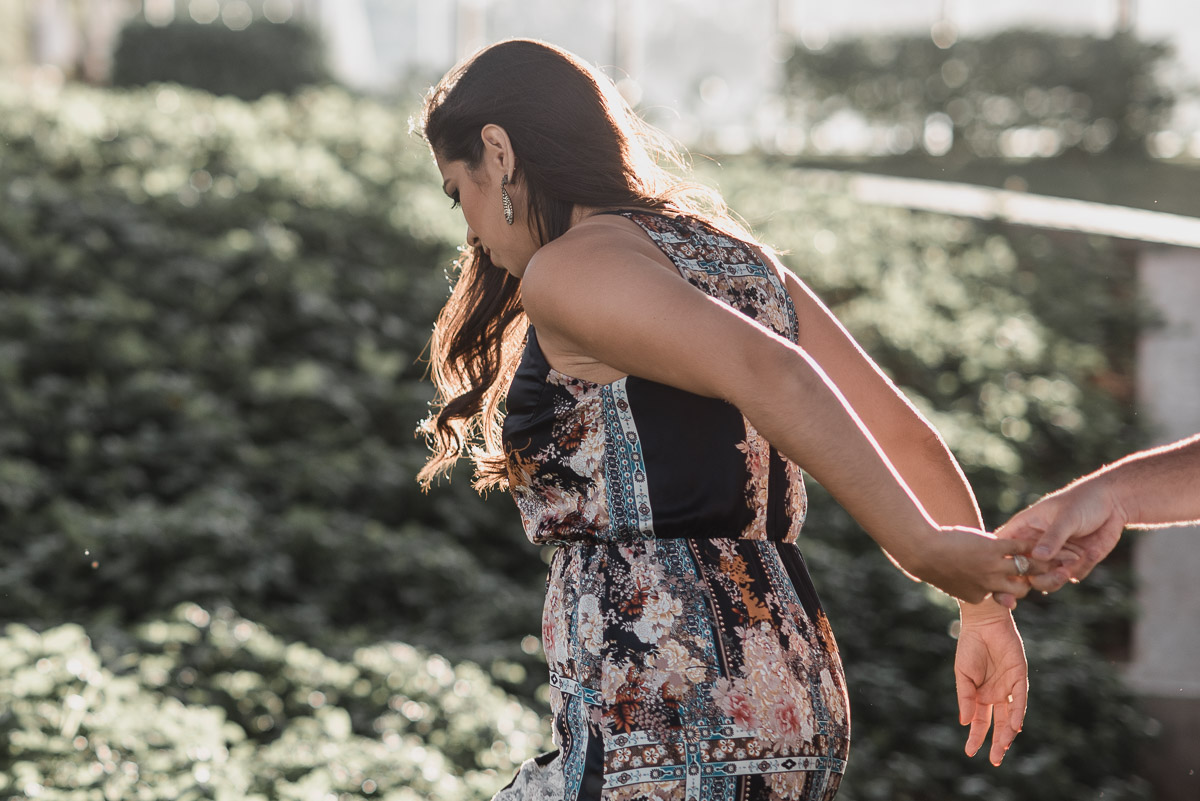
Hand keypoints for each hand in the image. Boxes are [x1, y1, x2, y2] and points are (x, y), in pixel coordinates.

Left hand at [896, 526, 1049, 606]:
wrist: (923, 551)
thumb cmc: (929, 562)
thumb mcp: (947, 580)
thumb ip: (960, 583)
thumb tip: (958, 582)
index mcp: (977, 597)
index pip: (1000, 594)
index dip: (1007, 587)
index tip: (1012, 580)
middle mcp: (989, 585)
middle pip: (1020, 589)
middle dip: (1030, 582)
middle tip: (1041, 572)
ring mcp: (993, 567)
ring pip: (1026, 569)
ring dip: (1039, 563)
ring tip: (1048, 557)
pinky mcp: (994, 549)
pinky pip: (1018, 548)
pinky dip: (1028, 545)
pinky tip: (1033, 541)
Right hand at [955, 608, 1026, 765]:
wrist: (982, 623)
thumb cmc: (970, 647)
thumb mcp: (963, 675)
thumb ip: (965, 697)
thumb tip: (965, 721)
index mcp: (981, 695)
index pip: (980, 722)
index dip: (975, 737)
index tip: (969, 752)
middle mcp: (997, 694)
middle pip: (999, 724)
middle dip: (997, 743)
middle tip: (994, 761)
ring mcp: (1009, 687)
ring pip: (1011, 716)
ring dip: (1007, 733)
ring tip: (1003, 748)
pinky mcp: (1019, 677)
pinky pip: (1019, 699)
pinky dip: (1017, 713)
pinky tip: (1014, 726)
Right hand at [995, 480, 1124, 594]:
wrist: (1114, 503)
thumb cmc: (1083, 501)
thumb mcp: (1066, 517)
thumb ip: (1052, 537)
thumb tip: (1037, 557)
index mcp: (1024, 528)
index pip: (1002, 547)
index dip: (997, 561)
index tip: (1003, 573)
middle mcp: (1034, 545)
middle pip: (1018, 571)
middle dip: (1026, 580)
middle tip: (1037, 580)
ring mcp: (1053, 556)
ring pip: (1041, 580)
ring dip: (1051, 580)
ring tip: (1066, 572)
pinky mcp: (1072, 564)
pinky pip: (1067, 578)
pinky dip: (1075, 572)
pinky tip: (1087, 554)